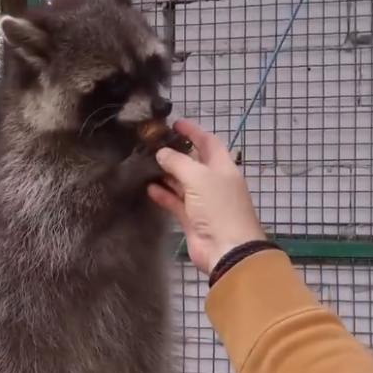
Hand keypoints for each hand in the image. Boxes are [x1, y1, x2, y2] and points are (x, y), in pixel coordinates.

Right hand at [146, 119, 266, 274]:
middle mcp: (213, 182)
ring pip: (182, 182)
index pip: (208, 142)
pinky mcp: (192, 219)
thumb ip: (178, 162)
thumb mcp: (199, 177)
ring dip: (166, 174)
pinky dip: (164, 194)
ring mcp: (203, 201)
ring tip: (145, 164)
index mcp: (223, 167)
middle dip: (175, 153)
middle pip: (193, 162)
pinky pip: (176, 202)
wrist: (227, 249)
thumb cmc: (218, 207)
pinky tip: (149, 187)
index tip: (175, 123)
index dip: (193, 131)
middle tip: (152, 144)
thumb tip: (162, 153)